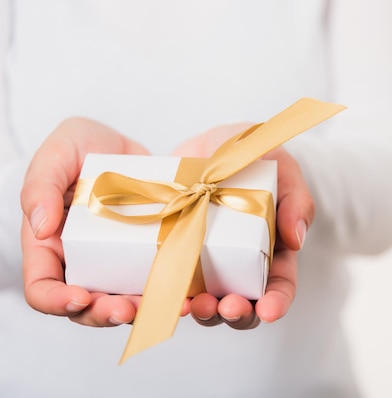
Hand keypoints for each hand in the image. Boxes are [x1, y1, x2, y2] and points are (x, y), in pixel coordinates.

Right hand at [19, 117, 186, 326]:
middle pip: (86, 305)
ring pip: (123, 300)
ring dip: (139, 310)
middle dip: (105, 313)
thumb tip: (40, 229)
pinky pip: (156, 281)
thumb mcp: (58, 152)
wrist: (123, 146)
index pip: (42, 287)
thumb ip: (41, 186)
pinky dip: (169, 291)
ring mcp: (115, 262)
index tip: (81, 297)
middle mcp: (82, 261)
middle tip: (127, 309)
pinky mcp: (145, 255)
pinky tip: (186, 295)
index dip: (56, 301)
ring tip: (157, 305)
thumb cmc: (80, 145)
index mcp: (50, 245)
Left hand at [172, 124, 313, 329]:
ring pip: (209, 303)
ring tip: (195, 304)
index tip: (268, 310)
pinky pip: (173, 283)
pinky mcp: (178, 254)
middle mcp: (241, 264)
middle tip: (226, 306)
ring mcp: (208, 263)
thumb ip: (296, 199)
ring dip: (204, 311)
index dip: (277, 302)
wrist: (210, 145)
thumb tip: (296, 239)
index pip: (280, 285)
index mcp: (273, 249)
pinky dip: (170, 295)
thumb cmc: (255, 156)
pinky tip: (165, 295)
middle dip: (237, 313)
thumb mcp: (282, 168)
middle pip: (244, 304)